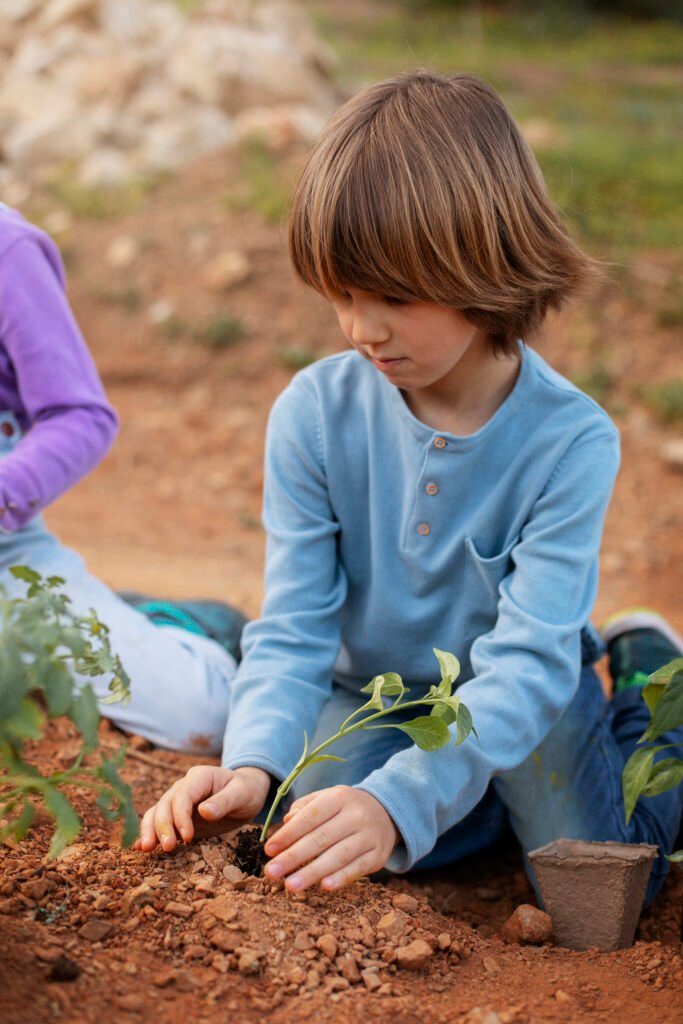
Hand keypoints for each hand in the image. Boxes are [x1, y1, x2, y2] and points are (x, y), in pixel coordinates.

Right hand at [134, 765, 270, 852]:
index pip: (182, 796)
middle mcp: (184, 787)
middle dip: (162, 826)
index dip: (180, 816)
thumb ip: (224, 801)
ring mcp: (178, 801)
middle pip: (165, 805)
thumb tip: (204, 811)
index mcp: (199, 777)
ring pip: (156, 812)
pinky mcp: (177, 816)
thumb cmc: (246, 791)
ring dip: (150, 830)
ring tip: (146, 849)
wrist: (246, 793)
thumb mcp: (242, 794)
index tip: (187, 837)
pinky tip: (140, 847)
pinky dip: (149, 832)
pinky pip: (158, 822)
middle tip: (167, 848)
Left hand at [262, 785, 397, 892]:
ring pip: (338, 856)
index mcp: (339, 797)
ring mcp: (369, 836)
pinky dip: (341, 878)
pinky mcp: (378, 855)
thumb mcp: (326, 798)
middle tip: (271, 873)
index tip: (268, 850)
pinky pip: (357, 868)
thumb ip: (304, 807)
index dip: (288, 834)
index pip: (310, 816)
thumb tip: (285, 823)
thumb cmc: (345, 808)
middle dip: (293, 857)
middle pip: (321, 838)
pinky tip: (324, 887)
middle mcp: (356, 815)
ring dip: (312, 872)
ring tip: (290, 886)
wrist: (387, 812)